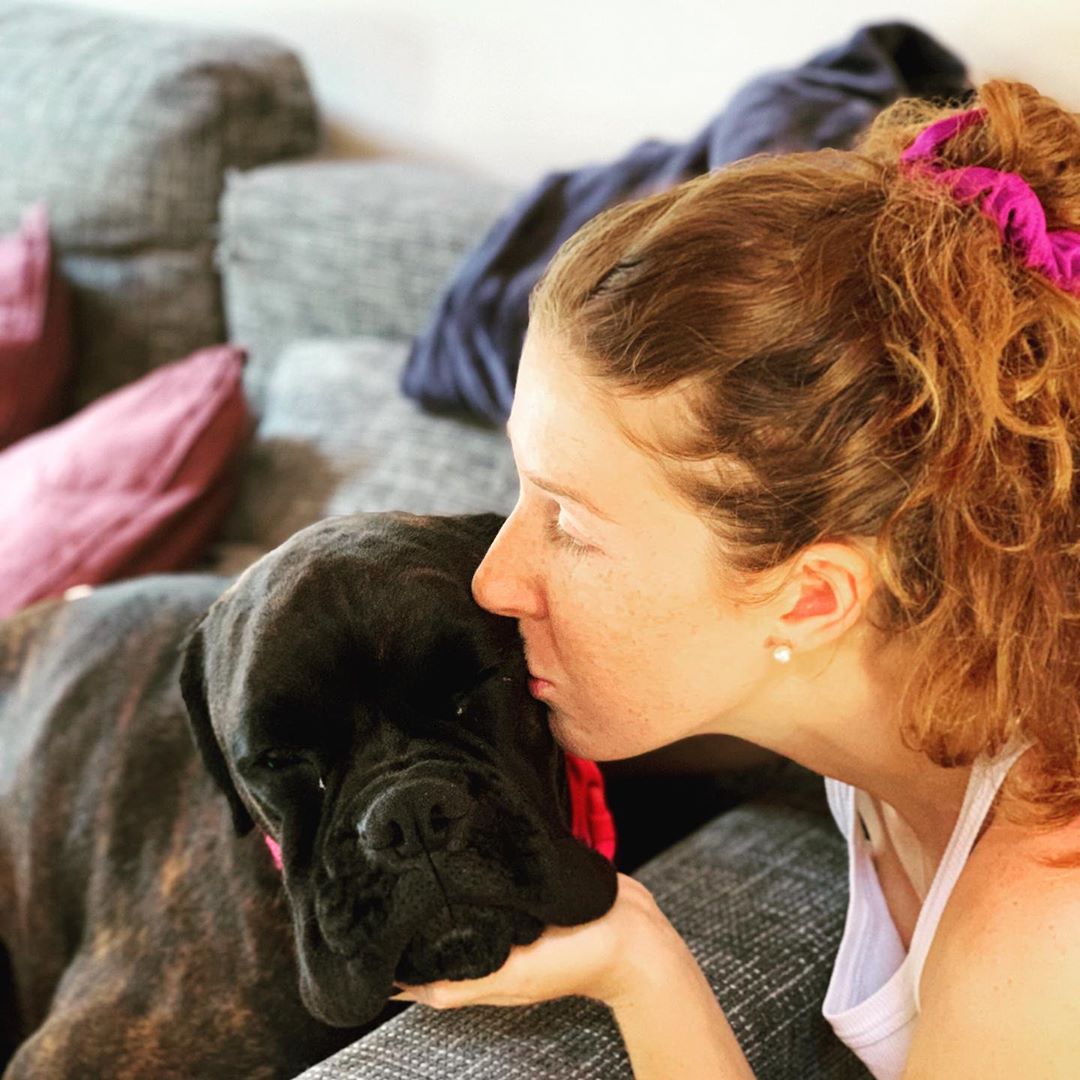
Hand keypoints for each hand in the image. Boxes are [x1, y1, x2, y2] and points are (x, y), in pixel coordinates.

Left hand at [389, 872, 684, 1010]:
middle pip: (442, 926)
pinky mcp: (533, 890)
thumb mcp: (516, 975)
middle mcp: (494, 940)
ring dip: (446, 883)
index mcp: (484, 966)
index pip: (427, 963)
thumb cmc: (578, 961)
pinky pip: (498, 879)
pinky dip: (480, 868)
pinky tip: (467, 843)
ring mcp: (514, 914)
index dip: (395, 951)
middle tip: (383, 873)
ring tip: (414, 852)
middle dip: (414, 907)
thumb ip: (468, 983)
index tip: (365, 928)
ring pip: (468, 899)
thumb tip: (410, 991)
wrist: (635, 935)